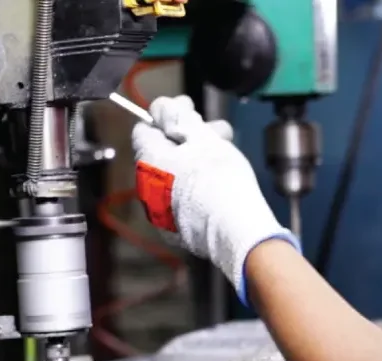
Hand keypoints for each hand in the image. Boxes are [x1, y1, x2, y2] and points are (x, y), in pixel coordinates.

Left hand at [132, 95, 300, 304]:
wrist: (237, 232)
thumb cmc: (221, 182)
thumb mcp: (202, 137)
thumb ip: (177, 116)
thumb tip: (160, 107)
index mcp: (148, 162)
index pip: (144, 129)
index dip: (168, 114)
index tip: (190, 109)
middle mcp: (147, 190)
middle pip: (163, 152)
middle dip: (189, 137)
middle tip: (216, 131)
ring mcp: (162, 213)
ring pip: (175, 176)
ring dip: (197, 159)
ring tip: (225, 154)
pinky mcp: (179, 231)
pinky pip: (183, 200)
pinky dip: (198, 186)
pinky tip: (220, 183)